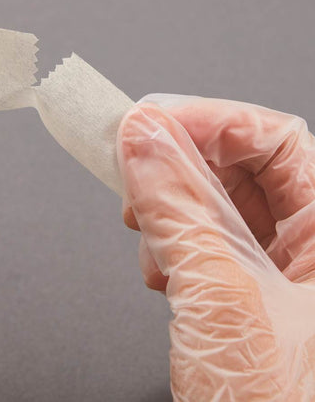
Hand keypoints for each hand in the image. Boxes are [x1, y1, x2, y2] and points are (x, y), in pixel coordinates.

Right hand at [117, 94, 314, 400]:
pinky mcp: (251, 292)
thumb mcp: (220, 298)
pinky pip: (206, 238)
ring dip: (171, 209)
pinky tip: (161, 269)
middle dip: (180, 167)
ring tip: (149, 239)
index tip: (147, 125)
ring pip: (218, 202)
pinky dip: (172, 241)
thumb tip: (142, 138)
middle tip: (134, 174)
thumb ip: (177, 207)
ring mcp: (285, 272)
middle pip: (243, 167)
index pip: (275, 138)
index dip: (208, 122)